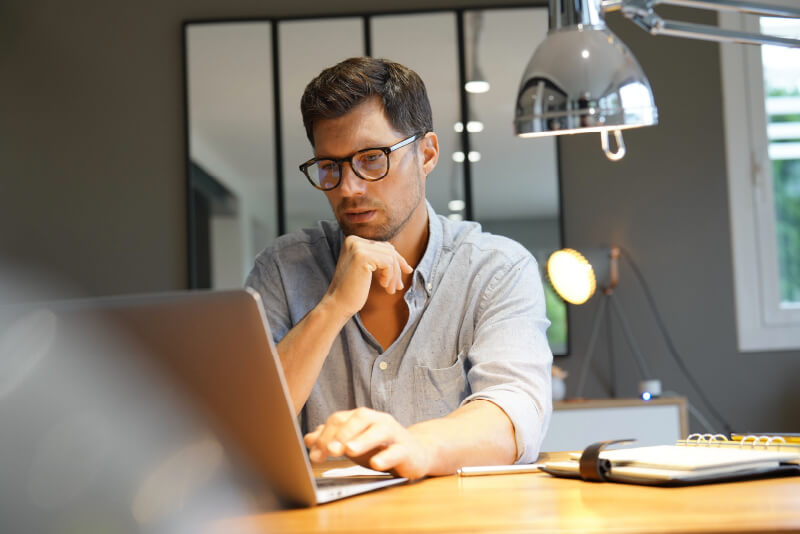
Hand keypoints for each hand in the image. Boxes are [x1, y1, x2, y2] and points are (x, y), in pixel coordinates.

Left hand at [304, 408, 433, 479]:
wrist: (415, 453)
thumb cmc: (380, 447)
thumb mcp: (352, 443)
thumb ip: (331, 440)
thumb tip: (307, 439)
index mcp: (362, 418)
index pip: (339, 419)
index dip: (325, 435)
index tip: (314, 454)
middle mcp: (378, 420)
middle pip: (358, 419)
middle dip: (341, 434)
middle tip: (329, 451)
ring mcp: (394, 433)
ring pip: (379, 431)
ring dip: (363, 440)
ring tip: (349, 450)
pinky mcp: (407, 449)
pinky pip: (397, 451)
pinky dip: (386, 457)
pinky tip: (376, 464)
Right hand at [324, 235, 412, 316]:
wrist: (338, 304)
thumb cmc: (352, 290)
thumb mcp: (366, 270)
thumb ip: (379, 260)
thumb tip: (404, 263)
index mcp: (352, 241)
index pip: (383, 246)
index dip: (397, 259)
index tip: (407, 271)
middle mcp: (354, 240)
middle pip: (388, 250)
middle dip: (397, 269)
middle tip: (398, 286)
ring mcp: (357, 247)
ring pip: (390, 256)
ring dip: (394, 275)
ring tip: (390, 290)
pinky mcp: (362, 256)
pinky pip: (388, 262)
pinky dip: (389, 276)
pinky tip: (383, 285)